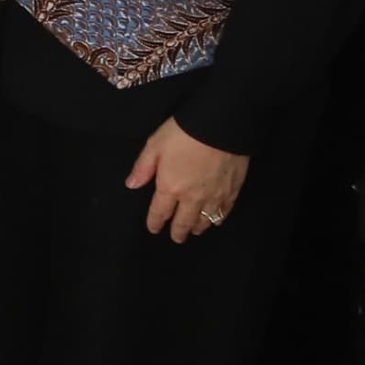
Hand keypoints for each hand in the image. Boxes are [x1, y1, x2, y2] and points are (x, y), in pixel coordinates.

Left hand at [127, 119, 250, 242]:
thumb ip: (143, 168)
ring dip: (197, 227)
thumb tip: (131, 185)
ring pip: (205, 220)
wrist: (221, 126)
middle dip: (178, 232)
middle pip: (183, 222)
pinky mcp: (232, 191)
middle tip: (176, 238)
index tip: (154, 228)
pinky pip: (224, 212)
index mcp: (170, 187)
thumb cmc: (183, 133)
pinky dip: (217, 219)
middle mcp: (192, 198)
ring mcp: (214, 197)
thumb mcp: (155, 145)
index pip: (160, 212)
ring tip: (194, 230)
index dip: (155, 222)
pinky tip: (215, 219)